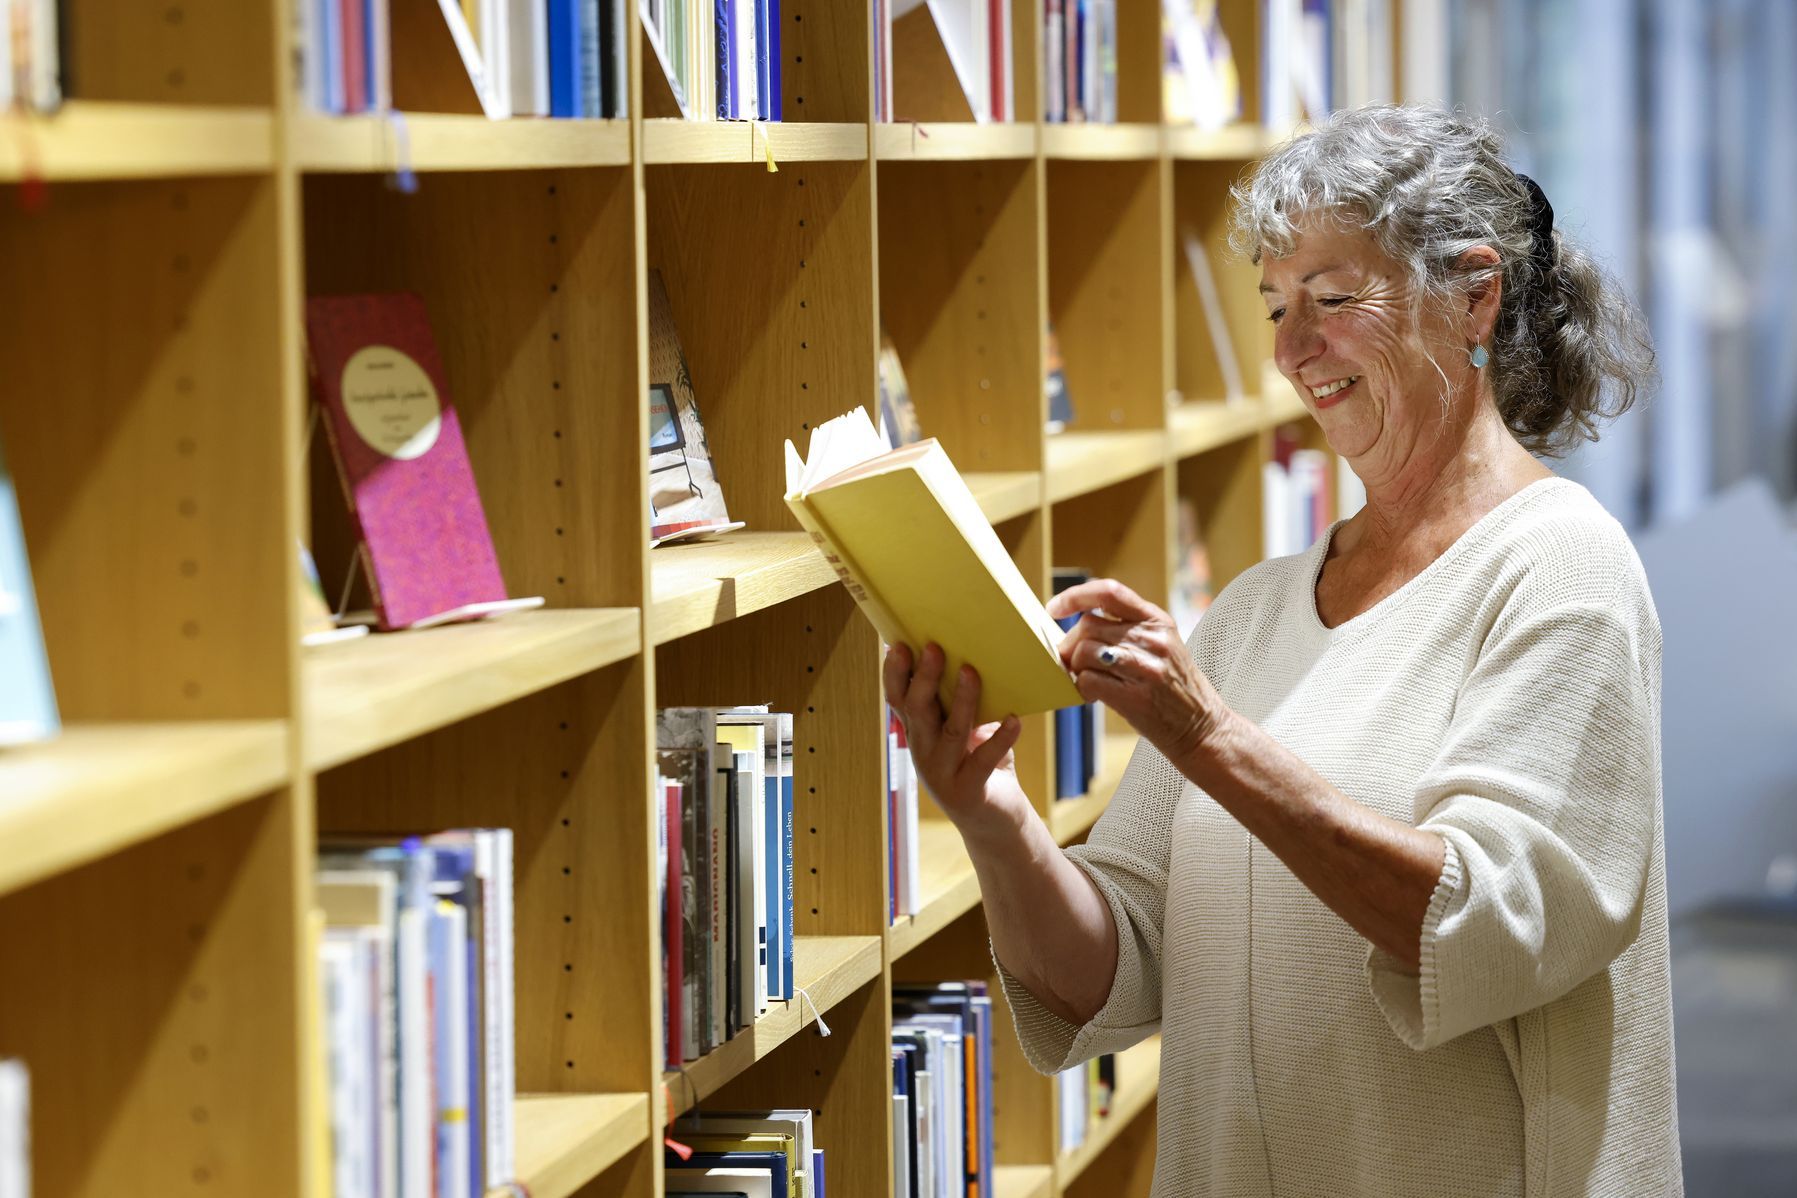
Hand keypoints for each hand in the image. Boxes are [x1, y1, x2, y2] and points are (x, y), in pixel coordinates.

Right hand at [883, 642, 1026, 829]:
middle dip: (925, 678)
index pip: (898, 700)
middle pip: (917, 711)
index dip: (894, 673)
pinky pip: (984, 761)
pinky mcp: (968, 792)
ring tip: (972, 672)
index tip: (897, 644)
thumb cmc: (981, 763)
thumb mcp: (968, 730)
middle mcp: (924, 752)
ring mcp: (943, 774)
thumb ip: (961, 703)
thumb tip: (971, 657)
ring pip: (951, 732)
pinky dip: (1000, 739)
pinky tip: (1015, 720)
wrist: (994, 819)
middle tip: (934, 648)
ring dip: (962, 701)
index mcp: (919, 733)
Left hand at [1046, 578, 1228, 770]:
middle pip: (1088, 625)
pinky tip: (1093, 695)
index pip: (1109, 591)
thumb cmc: (1174, 688)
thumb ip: (1127, 630)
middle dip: (1071, 644)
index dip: (1075, 595)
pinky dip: (1081, 688)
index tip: (1055, 608)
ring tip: (1086, 679)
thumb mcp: (1162, 646)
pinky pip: (1087, 681)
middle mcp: (1153, 639)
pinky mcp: (1135, 697)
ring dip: (1075, 668)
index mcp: (1158, 620)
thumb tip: (1077, 628)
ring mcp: (1146, 668)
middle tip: (1072, 662)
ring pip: (1084, 652)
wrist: (1202, 727)